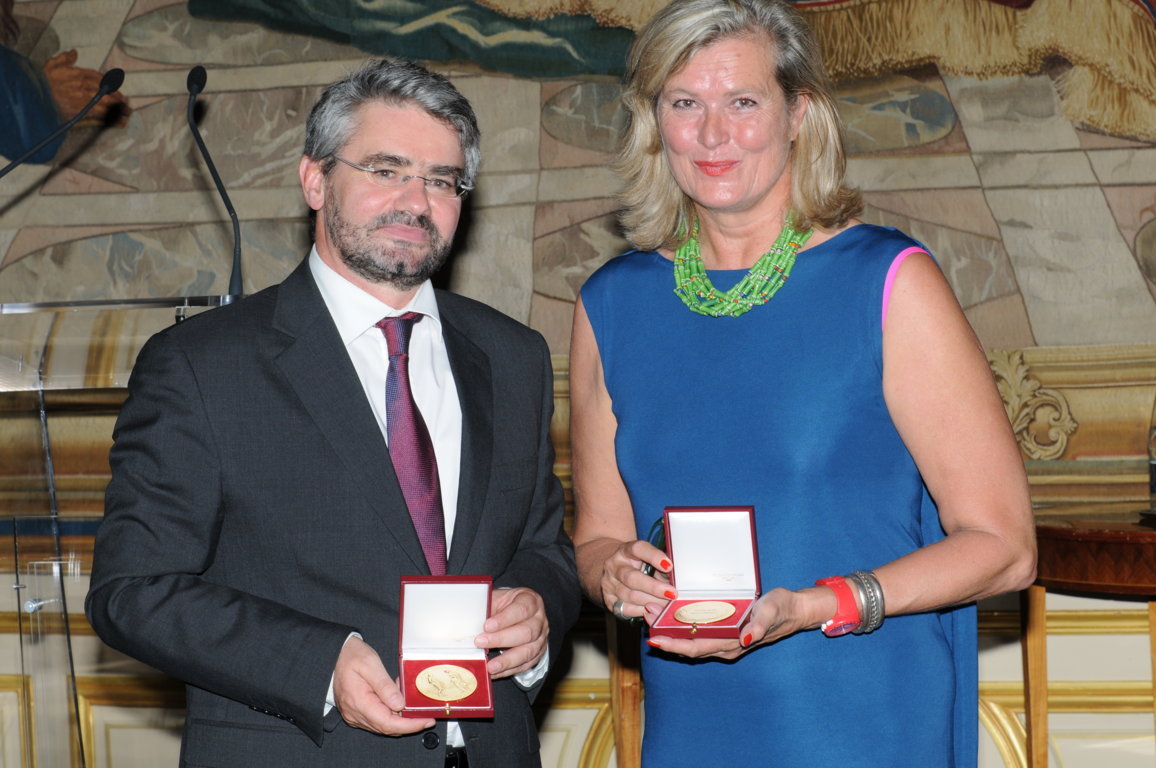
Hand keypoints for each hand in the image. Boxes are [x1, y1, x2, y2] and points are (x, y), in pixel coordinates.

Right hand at [43, 50, 130, 124]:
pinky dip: (113, 119)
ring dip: (120, 108)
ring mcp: (85, 98)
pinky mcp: (84, 111)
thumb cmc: (40, 81)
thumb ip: (64, 59)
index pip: (99, 77)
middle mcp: (84, 85)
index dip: (109, 83)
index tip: (115, 88)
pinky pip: (102, 115)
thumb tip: (74, 52)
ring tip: (127, 113)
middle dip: (118, 97)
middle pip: (107, 90)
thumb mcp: (51, 65)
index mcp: (78, 73)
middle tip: (125, 103)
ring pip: (108, 103)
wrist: (34, 96)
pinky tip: (121, 122)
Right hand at [332, 635, 433, 734]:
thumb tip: (399, 704)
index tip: (426, 721)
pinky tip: (396, 699)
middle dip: (408, 723)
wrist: (335, 654)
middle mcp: (355, 714)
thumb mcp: (370, 664)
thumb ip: (385, 686)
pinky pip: (377, 719)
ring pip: (382, 725)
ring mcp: (354, 715)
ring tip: (409, 700)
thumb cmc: (351, 656)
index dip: (409, 725)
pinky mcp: (356, 712)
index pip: (388, 724)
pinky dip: (390, 713)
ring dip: (399, 717)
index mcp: (359, 703)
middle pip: (387, 727)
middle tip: (425, 715)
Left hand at [476, 587, 547, 677]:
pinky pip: (524, 665)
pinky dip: (508, 670)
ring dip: (507, 660)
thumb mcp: (497, 599)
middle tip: (480, 643)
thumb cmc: (505, 606)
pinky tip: (494, 672)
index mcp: (530, 601)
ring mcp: (540, 639)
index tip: (486, 626)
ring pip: (528, 651)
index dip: (504, 619)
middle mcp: (539, 620)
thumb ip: (486, 608)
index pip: (521, 609)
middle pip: (526, 632)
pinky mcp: (537, 654)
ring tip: (490, 666)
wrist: (519, 613)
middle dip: (501, 639)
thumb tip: (467, 621)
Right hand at [600, 539, 675, 622]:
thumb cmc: (639, 566)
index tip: (669, 565)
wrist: (615, 572)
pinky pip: (627, 609)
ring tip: (668, 605)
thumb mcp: (649, 560)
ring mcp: (609, 584)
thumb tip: (679, 581)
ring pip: (631, 596)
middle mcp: (614, 566)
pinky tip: (654, 610)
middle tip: (673, 594)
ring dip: (652, 602)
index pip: (638, 549)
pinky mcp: (609, 601)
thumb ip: (662, 568)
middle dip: (654, 588)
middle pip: (632, 578)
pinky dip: (643, 611)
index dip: (653, 556)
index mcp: (626, 550)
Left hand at [646, 586, 831, 659]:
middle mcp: (726, 646)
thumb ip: (759, 625)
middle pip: (688, 646)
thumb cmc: (781, 608)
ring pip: (692, 641)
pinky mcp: (726, 633)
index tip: (654, 638)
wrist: (794, 610)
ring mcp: (725, 641)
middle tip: (645, 619)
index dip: (674, 645)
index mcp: (733, 643)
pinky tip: (672, 616)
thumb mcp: (771, 611)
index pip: (696, 648)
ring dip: (671, 632)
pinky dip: (683, 627)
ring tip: (653, 616)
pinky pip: (700, 634)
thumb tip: (745, 638)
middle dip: (665, 637)